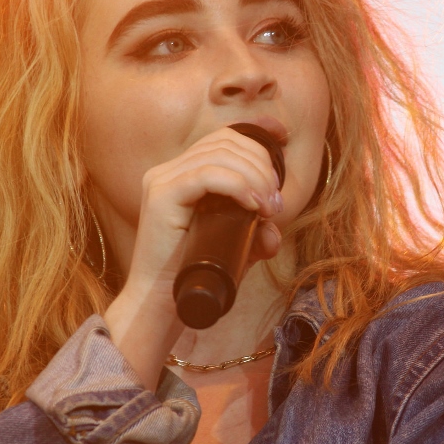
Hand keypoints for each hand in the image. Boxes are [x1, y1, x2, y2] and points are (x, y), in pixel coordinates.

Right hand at [102, 126, 283, 386]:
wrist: (164, 303)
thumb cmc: (197, 275)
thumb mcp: (236, 246)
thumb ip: (256, 232)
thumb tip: (274, 230)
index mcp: (181, 173)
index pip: (224, 139)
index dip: (257, 142)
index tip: (282, 161)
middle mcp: (167, 170)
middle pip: (225, 143)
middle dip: (261, 167)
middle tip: (275, 203)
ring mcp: (161, 180)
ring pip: (219, 156)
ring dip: (254, 178)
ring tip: (268, 208)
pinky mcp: (161, 196)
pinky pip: (206, 176)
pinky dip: (237, 186)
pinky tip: (253, 205)